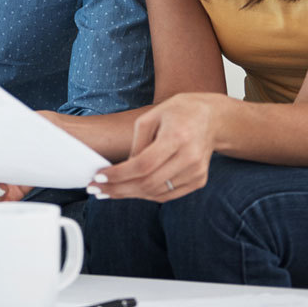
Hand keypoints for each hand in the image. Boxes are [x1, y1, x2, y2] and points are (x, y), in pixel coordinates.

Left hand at [87, 93, 218, 201]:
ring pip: (156, 193)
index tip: (99, 177)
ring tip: (108, 192)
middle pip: (148, 183)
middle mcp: (190, 157)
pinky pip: (167, 195)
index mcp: (177, 136)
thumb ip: (136, 144)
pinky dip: (146, 195)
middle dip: (118, 189)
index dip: (119, 175)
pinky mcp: (199, 180)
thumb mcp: (151, 117)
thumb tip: (121, 170)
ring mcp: (196, 172)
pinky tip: (129, 190)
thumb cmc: (177, 112)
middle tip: (97, 189)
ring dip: (129, 194)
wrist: (210, 118)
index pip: (143, 165)